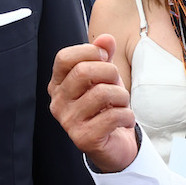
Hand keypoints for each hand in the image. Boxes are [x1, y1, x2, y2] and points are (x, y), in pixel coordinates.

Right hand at [49, 34, 138, 173]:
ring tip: (122, 104)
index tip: (105, 59)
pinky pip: (113, 116)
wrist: (114, 145)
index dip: (88, 52)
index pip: (64, 58)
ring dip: (122, 96)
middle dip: (110, 73)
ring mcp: (68, 122)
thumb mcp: (106, 76)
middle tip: (117, 84)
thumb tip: (106, 39)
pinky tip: (125, 120)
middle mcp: (57, 103)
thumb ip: (104, 55)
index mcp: (58, 85)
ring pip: (102, 93)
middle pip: (83, 72)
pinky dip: (127, 116)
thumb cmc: (106, 107)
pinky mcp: (83, 138)